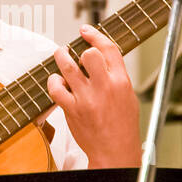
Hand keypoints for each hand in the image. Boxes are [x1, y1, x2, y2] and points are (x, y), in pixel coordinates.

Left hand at [48, 25, 140, 167]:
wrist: (115, 151)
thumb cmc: (123, 125)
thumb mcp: (128, 96)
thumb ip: (115, 76)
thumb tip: (101, 59)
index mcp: (121, 81)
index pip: (109, 48)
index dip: (95, 35)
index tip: (86, 30)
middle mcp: (104, 87)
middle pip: (89, 54)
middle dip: (81, 50)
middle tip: (74, 52)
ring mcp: (86, 99)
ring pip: (68, 67)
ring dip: (61, 56)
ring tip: (61, 54)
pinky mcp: (72, 110)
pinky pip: (56, 88)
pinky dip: (53, 82)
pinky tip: (56, 82)